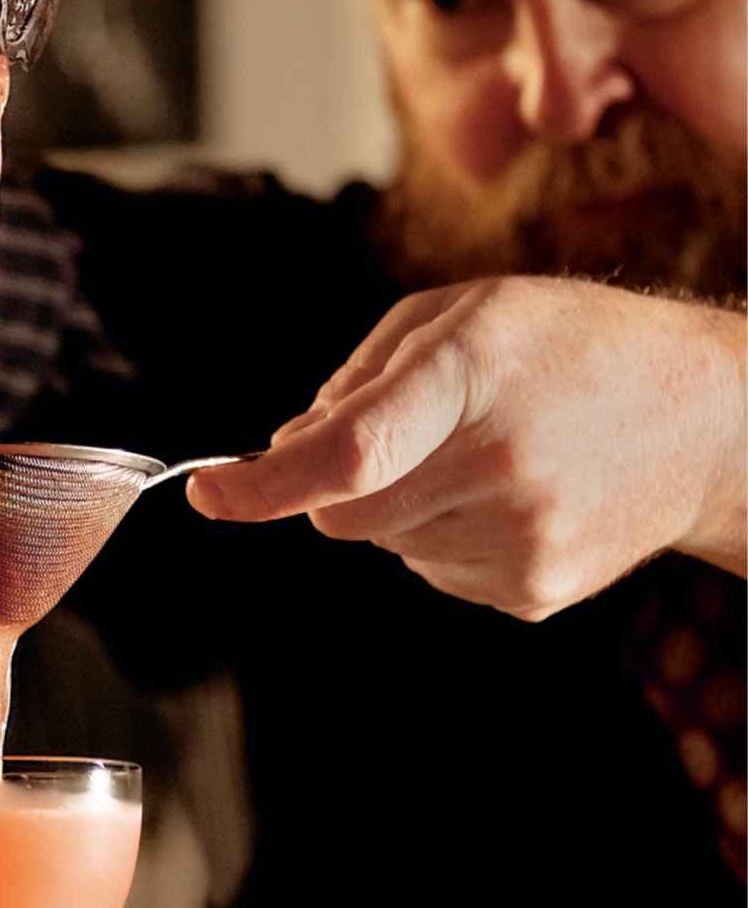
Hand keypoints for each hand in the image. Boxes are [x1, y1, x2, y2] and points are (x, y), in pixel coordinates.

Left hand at [187, 278, 746, 618]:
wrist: (702, 420)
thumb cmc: (565, 347)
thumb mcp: (460, 315)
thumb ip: (356, 382)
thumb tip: (279, 455)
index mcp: (470, 374)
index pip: (347, 455)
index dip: (263, 487)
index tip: (208, 494)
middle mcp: (496, 465)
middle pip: (342, 515)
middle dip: (340, 484)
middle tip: (407, 437)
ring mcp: (519, 540)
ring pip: (385, 546)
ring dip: (401, 507)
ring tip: (486, 456)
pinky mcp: (530, 592)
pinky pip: (432, 572)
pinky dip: (444, 536)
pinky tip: (511, 495)